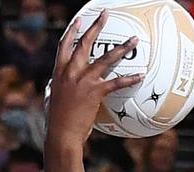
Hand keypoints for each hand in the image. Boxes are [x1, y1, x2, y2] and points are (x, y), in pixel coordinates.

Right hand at [45, 12, 142, 147]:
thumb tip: (54, 85)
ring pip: (105, 59)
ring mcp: (83, 81)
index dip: (73, 31)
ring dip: (121, 48)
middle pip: (84, 43)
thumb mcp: (52, 98)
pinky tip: (141, 75)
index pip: (64, 45)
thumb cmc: (57, 120)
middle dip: (96, 27)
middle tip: (106, 15)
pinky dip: (130, 79)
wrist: (62, 134)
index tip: (80, 20)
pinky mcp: (95, 92)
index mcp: (59, 72)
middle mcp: (70, 72)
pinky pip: (116, 82)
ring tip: (133, 39)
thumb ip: (55, 87)